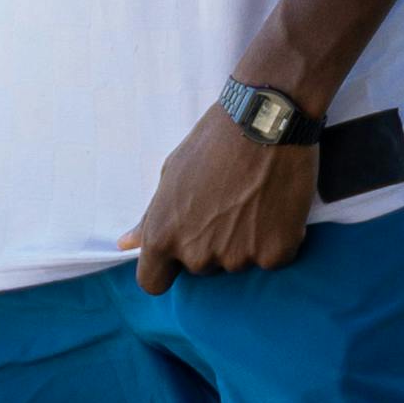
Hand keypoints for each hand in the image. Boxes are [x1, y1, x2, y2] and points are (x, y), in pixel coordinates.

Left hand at [120, 104, 319, 291]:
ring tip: (255, 200)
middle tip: (228, 205)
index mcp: (163, 237)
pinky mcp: (276, 253)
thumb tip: (126, 244)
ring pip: (238, 262)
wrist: (266, 120)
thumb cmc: (213, 142)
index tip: (180, 250)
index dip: (166, 268)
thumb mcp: (171, 175)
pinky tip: (277, 206)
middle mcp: (197, 255)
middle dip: (210, 244)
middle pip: (201, 268)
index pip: (153, 282)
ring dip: (246, 241)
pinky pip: (273, 257)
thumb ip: (150, 217)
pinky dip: (278, 238)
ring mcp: (238, 257)